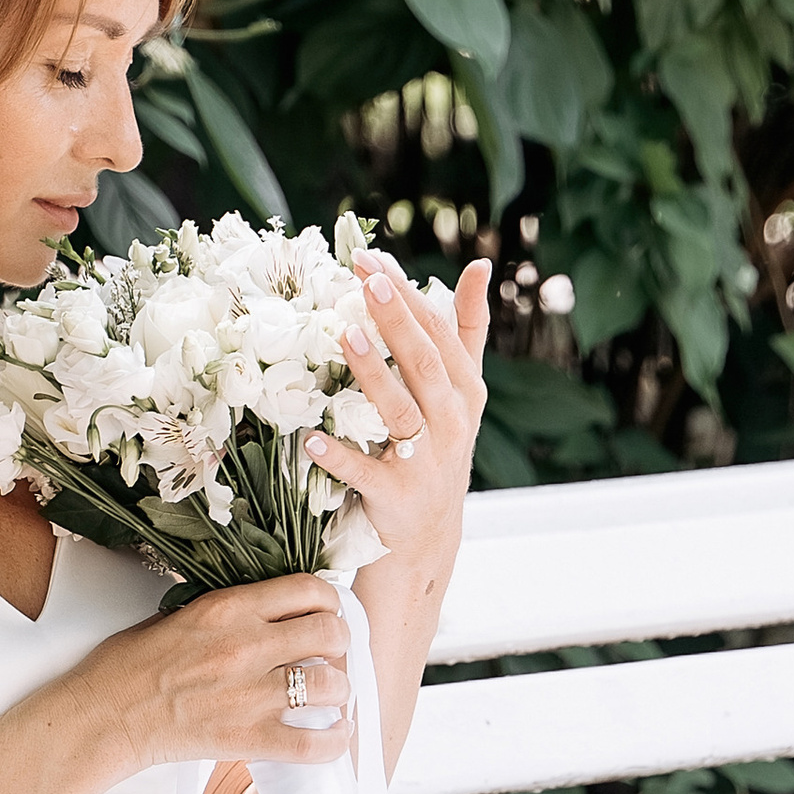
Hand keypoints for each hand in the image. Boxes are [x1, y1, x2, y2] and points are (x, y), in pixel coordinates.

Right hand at [81, 572, 347, 770]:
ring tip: (328, 696)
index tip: (326, 613)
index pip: (309, 589)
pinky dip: (334, 740)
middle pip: (331, 633)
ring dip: (339, 690)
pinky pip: (315, 743)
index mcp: (229, 608)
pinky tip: (331, 733)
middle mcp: (247, 645)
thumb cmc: (128, 667)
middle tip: (329, 655)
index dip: (329, 602)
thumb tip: (267, 613)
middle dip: (339, 644)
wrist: (104, 716)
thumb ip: (229, 612)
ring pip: (333, 684)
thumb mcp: (179, 615)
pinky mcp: (248, 737)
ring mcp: (251, 694)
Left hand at [312, 252, 489, 581]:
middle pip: (425, 365)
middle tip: (366, 279)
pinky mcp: (397, 497)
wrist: (429, 534)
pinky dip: (340, 457)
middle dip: (396, 320)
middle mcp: (452, 424)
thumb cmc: (439, 449)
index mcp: (465, 391)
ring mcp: (427, 462)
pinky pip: (367, 473)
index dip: (407, 295)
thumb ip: (467, 329)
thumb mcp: (462, 392)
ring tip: (346, 333)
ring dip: (373, 373)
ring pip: (401, 412)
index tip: (372, 259)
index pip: (438, 334)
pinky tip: (312, 438)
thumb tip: (481, 266)